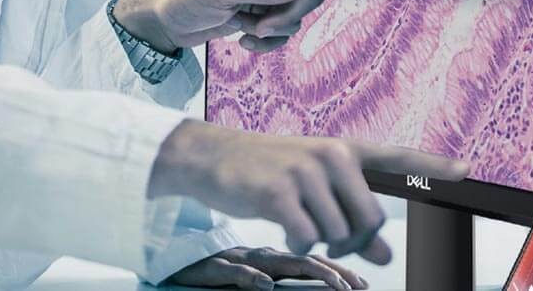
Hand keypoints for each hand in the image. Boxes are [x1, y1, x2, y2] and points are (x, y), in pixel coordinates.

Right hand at [147, 120, 469, 258]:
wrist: (212, 157)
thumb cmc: (266, 171)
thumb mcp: (311, 187)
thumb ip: (350, 214)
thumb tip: (384, 253)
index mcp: (342, 149)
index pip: (396, 157)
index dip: (432, 167)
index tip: (465, 171)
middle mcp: (329, 155)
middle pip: (368, 218)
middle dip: (353, 240)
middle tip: (329, 238)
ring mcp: (305, 171)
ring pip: (337, 231)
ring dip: (319, 241)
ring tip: (297, 222)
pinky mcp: (280, 191)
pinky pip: (307, 238)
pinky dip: (298, 244)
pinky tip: (283, 228)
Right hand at [166, 246, 368, 289]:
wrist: (168, 246)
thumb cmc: (216, 264)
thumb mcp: (254, 271)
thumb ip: (283, 275)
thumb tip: (325, 286)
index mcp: (271, 254)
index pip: (312, 256)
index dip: (339, 269)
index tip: (364, 283)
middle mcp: (259, 254)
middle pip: (302, 258)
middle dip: (334, 273)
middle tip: (358, 286)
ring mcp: (237, 258)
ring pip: (275, 264)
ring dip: (307, 273)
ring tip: (334, 286)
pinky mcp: (211, 266)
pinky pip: (231, 271)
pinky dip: (248, 279)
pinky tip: (264, 285)